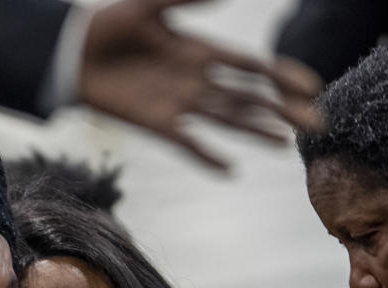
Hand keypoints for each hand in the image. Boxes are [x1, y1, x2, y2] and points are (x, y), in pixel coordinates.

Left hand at [79, 0, 323, 169]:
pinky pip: (187, 143)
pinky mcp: (156, 123)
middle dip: (281, 109)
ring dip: (255, 131)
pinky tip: (229, 170)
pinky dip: (207, 156)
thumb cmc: (107, 25)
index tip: (311, 86)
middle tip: (316, 123)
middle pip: (248, 97)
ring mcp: (178, 104)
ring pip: (226, 120)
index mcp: (199, 51)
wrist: (71, 54)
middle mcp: (196, 81)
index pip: (250, 65)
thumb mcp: (147, 5)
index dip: (280, 75)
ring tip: (285, 143)